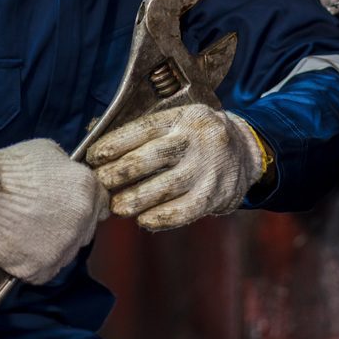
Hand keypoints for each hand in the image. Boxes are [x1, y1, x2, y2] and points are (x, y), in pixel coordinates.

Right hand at [0, 138, 107, 283]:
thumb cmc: (10, 167)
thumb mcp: (48, 151)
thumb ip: (66, 167)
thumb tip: (66, 175)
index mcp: (87, 189)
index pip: (102, 203)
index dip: (86, 203)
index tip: (73, 206)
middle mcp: (82, 221)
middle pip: (85, 228)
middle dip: (70, 223)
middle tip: (45, 217)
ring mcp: (64, 247)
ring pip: (66, 250)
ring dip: (53, 243)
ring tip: (28, 231)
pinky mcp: (42, 268)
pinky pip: (45, 269)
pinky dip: (34, 261)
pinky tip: (21, 246)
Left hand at [86, 104, 265, 231]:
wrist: (244, 150)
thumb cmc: (194, 137)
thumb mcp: (175, 122)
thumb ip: (142, 132)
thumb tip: (97, 146)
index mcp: (181, 118)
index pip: (143, 129)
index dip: (115, 143)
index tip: (93, 157)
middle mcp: (195, 140)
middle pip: (153, 156)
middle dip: (121, 172)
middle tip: (100, 183)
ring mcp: (207, 168)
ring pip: (167, 186)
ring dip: (137, 198)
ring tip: (117, 207)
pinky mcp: (215, 194)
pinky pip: (186, 210)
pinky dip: (163, 217)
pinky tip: (144, 220)